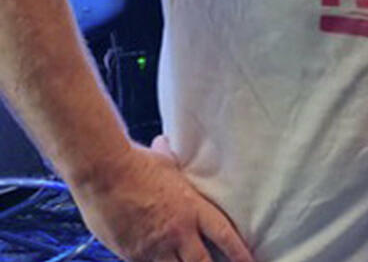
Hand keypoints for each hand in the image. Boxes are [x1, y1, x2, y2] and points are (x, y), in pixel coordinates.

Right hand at [71, 136, 254, 261]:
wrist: (103, 171)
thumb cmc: (135, 162)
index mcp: (193, 208)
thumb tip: (165, 142)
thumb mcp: (165, 163)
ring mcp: (153, 246)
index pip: (225, 236)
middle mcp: (177, 231)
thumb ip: (173, 164)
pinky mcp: (131, 254)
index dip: (239, 253)